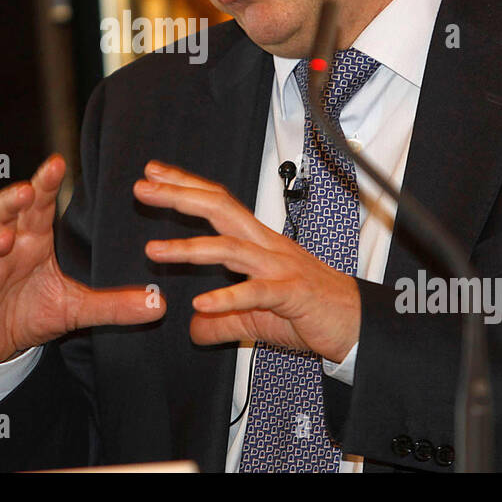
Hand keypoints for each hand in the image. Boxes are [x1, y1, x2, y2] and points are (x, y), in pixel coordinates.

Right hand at [0, 154, 164, 363]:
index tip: (57, 163)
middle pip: (0, 217)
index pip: (38, 208)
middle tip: (26, 191)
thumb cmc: (33, 309)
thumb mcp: (77, 308)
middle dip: (10, 202)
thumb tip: (160, 305)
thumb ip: (114, 304)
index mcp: (31, 243)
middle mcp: (3, 252)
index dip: (45, 184)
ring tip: (3, 242)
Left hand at [135, 160, 360, 361]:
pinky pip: (255, 295)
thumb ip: (223, 320)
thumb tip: (193, 328)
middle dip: (179, 196)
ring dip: (189, 249)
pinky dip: (226, 299)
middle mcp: (267, 246)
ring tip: (153, 250)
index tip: (153, 173)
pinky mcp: (292, 295)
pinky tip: (200, 305)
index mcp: (259, 242)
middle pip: (220, 209)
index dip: (185, 186)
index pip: (218, 204)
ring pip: (230, 249)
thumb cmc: (312, 312)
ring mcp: (280, 268)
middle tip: (143, 187)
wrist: (358, 325)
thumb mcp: (256, 318)